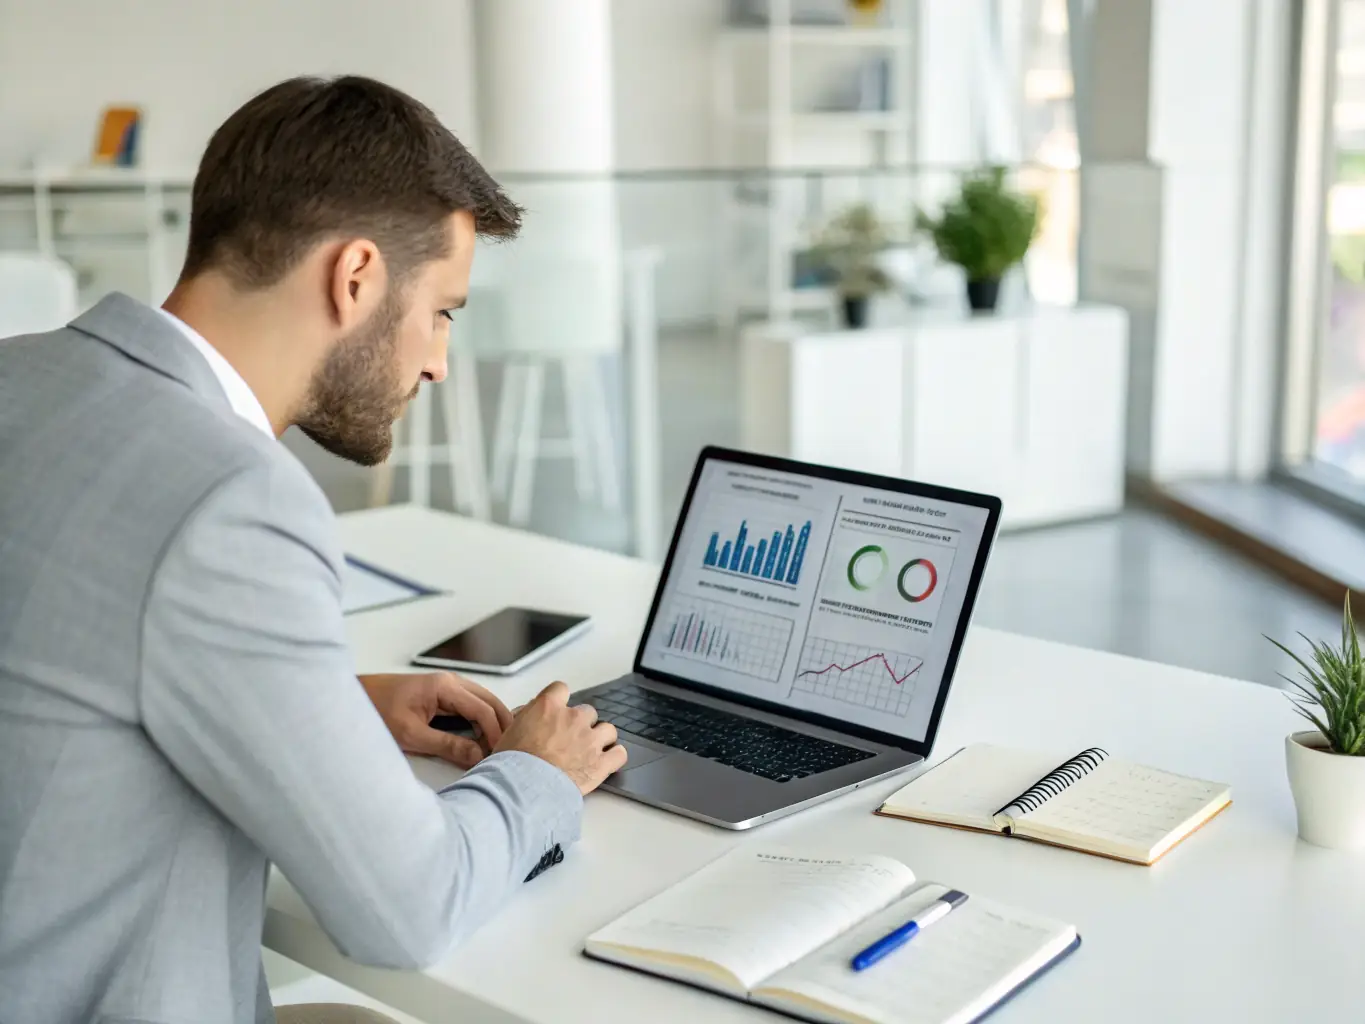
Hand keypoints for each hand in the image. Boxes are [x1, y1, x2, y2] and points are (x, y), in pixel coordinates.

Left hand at [360, 672, 512, 768]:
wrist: (355, 700)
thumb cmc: (377, 711)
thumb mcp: (412, 735)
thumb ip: (447, 746)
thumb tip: (476, 756)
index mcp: (445, 687)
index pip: (483, 709)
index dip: (495, 733)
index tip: (499, 754)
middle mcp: (451, 682)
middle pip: (490, 702)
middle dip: (502, 725)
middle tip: (507, 750)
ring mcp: (448, 686)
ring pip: (483, 703)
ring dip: (493, 723)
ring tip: (498, 747)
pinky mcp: (442, 695)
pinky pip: (471, 705)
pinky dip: (481, 720)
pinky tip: (483, 736)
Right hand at [495, 681, 626, 793]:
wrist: (523, 789)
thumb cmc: (510, 764)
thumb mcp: (509, 732)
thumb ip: (526, 719)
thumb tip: (528, 716)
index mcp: (548, 707)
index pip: (561, 689)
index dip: (560, 701)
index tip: (557, 712)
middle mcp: (573, 718)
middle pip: (587, 711)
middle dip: (580, 724)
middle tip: (570, 740)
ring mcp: (590, 740)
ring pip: (607, 730)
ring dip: (600, 738)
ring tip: (590, 752)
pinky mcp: (601, 763)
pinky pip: (619, 754)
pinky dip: (614, 757)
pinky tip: (607, 762)